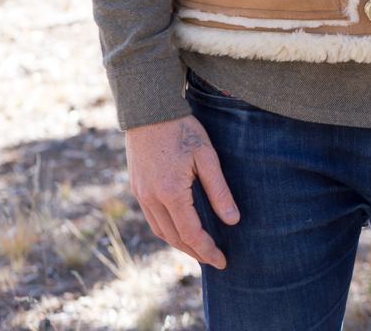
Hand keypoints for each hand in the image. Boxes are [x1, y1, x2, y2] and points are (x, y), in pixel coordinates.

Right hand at [125, 115, 239, 267]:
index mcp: (171, 193)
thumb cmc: (182, 129)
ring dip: (179, 244)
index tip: (222, 260)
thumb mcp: (206, 156)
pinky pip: (151, 218)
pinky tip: (179, 227)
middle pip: (175, 238)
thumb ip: (219, 190)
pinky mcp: (137, 187)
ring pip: (161, 231)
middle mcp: (152, 199)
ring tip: (198, 249)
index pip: (191, 234)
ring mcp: (141, 194)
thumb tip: (233, 220)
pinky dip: (167, 229)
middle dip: (195, 252)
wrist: (149, 110)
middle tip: (213, 259)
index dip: (207, 250)